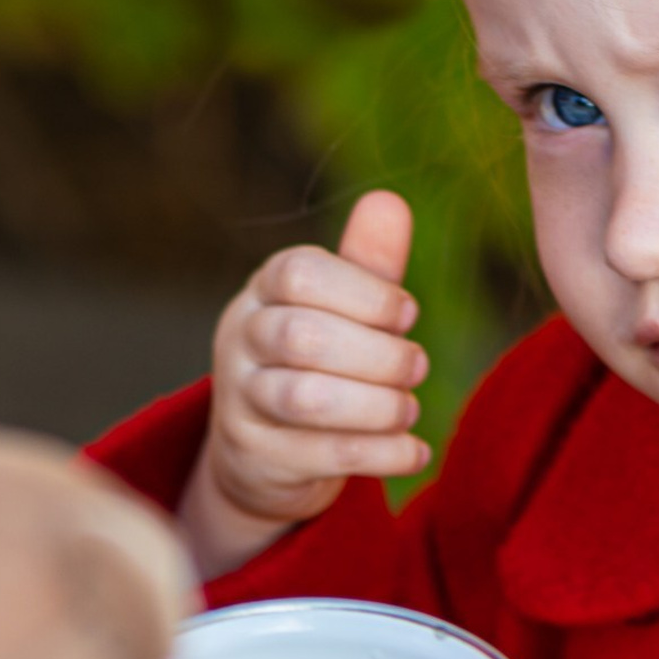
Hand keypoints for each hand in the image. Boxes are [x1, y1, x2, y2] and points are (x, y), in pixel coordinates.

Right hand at [179, 191, 430, 576]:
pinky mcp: (259, 457)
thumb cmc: (319, 361)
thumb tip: (390, 201)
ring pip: (309, 399)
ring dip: (380, 405)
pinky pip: (327, 455)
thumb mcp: (343, 308)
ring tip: (410, 408)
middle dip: (378, 354)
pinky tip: (417, 452)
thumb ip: (368, 264)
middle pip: (303, 337)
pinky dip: (384, 454)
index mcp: (264, 290)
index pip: (300, 273)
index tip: (406, 314)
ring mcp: (242, 401)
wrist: (265, 454)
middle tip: (417, 366)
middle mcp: (242, 339)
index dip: (365, 293)